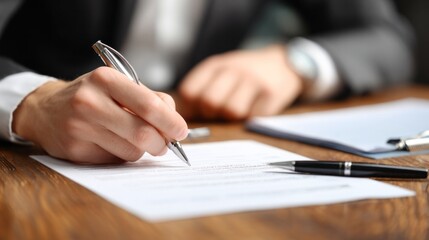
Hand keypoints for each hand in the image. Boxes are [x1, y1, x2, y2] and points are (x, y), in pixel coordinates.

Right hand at [12, 67, 187, 163]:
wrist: (46, 110)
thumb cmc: (93, 96)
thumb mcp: (118, 85)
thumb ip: (150, 99)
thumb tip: (175, 125)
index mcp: (106, 79)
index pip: (150, 105)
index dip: (171, 122)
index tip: (182, 131)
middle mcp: (90, 102)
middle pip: (143, 134)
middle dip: (162, 143)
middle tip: (165, 144)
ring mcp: (80, 128)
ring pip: (132, 151)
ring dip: (141, 150)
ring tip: (130, 138)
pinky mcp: (75, 150)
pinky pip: (115, 160)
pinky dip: (122, 155)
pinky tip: (110, 143)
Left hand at [178, 45, 302, 119]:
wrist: (284, 63)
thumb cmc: (246, 74)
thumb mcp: (221, 72)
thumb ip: (202, 89)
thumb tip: (183, 118)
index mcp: (215, 64)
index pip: (189, 91)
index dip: (191, 107)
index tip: (200, 110)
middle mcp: (233, 69)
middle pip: (209, 102)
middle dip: (212, 114)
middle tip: (221, 112)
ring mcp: (253, 80)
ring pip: (231, 111)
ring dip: (233, 117)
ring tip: (239, 109)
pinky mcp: (271, 93)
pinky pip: (252, 116)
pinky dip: (251, 118)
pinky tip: (254, 108)